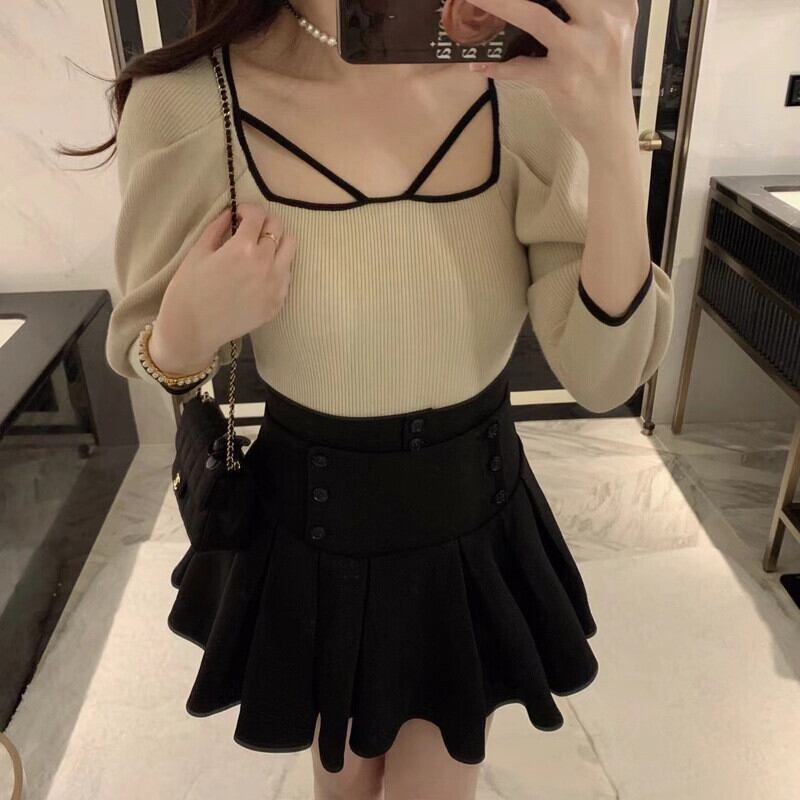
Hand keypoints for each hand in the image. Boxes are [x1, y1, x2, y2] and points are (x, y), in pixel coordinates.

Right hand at [153, 203, 296, 370]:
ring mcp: (275, 286)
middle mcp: (266, 265)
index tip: (239, 215)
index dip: (247, 210)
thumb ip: (217, 228)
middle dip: (264, 224)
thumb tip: (231, 213)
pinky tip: (258, 274)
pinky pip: (286, 276)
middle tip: (250, 230)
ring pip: (290, 251)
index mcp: (243, 249)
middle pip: (279, 229)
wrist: (192, 331)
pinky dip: (276, 268)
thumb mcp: (198, 252)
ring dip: (276, 244)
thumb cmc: (188, 290)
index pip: (258, 215)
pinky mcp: (277, 303)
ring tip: (258, 251)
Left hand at [464, 0, 639, 151]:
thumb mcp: (607, 33)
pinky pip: (520, 67)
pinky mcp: (562, 81)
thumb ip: (585, 9)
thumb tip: (535, 1)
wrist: (610, 126)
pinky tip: (479, 65)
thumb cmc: (603, 76)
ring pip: (533, 16)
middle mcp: (605, 22)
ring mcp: (582, 52)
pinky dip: (497, 67)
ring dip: (499, 4)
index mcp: (618, 5)